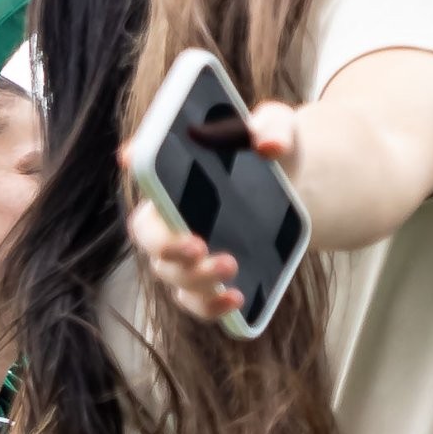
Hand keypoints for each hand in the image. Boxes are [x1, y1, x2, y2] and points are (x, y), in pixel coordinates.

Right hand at [122, 101, 301, 329]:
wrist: (298, 189)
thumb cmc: (274, 152)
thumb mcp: (280, 130)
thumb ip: (274, 126)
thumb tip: (266, 143)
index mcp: (178, 174)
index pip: (145, 166)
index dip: (136, 160)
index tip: (134, 157)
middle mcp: (171, 217)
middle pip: (149, 238)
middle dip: (166, 245)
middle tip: (197, 244)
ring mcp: (187, 254)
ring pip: (172, 275)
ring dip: (194, 277)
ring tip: (230, 265)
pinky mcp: (210, 281)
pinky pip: (197, 303)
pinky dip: (210, 307)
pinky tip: (237, 299)